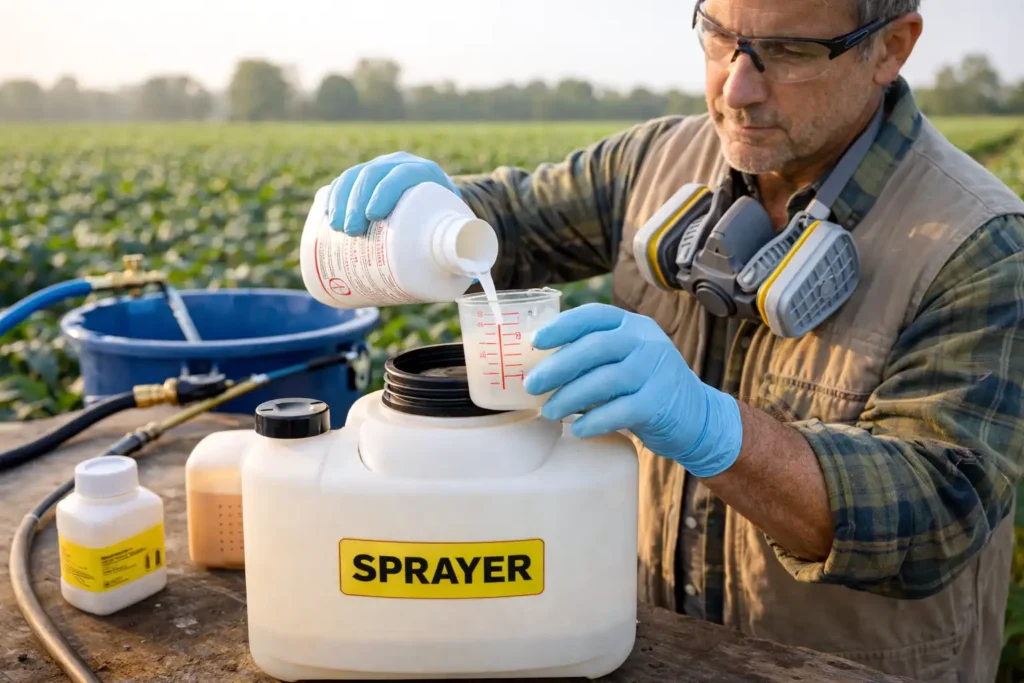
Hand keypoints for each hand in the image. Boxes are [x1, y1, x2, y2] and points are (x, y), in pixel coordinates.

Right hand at [325, 151, 460, 234]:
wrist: (435, 209)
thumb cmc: (447, 223)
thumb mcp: (457, 226)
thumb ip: (462, 241)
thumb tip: (469, 266)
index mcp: (425, 173)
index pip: (403, 174)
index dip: (385, 190)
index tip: (374, 216)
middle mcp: (399, 166)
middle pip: (373, 174)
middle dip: (356, 201)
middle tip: (351, 231)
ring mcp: (378, 171)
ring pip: (354, 176)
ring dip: (340, 200)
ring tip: (337, 228)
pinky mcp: (363, 182)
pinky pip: (343, 182)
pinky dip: (333, 196)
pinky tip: (327, 213)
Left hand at [523, 303, 742, 477]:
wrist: (697, 417)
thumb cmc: (647, 387)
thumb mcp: (626, 360)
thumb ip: (594, 356)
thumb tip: (540, 366)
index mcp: (634, 325)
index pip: (594, 315)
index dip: (562, 326)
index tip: (536, 342)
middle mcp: (646, 342)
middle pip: (595, 347)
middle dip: (558, 366)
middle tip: (532, 385)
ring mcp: (656, 371)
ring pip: (605, 380)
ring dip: (570, 397)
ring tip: (549, 411)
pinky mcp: (659, 402)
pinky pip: (620, 410)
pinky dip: (595, 420)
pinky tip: (578, 428)